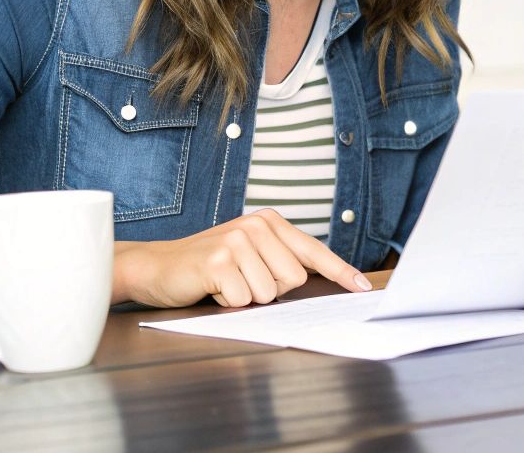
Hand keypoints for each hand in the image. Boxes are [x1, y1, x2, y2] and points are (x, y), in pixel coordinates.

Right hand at [112, 208, 370, 307]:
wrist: (159, 266)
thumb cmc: (211, 267)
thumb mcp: (250, 255)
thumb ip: (281, 261)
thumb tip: (316, 280)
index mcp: (270, 222)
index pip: (314, 251)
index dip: (341, 272)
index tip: (364, 288)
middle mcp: (257, 226)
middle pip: (293, 280)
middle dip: (269, 290)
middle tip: (241, 280)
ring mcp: (237, 240)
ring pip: (268, 293)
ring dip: (246, 298)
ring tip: (226, 283)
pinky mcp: (219, 260)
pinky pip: (242, 300)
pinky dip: (226, 302)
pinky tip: (212, 287)